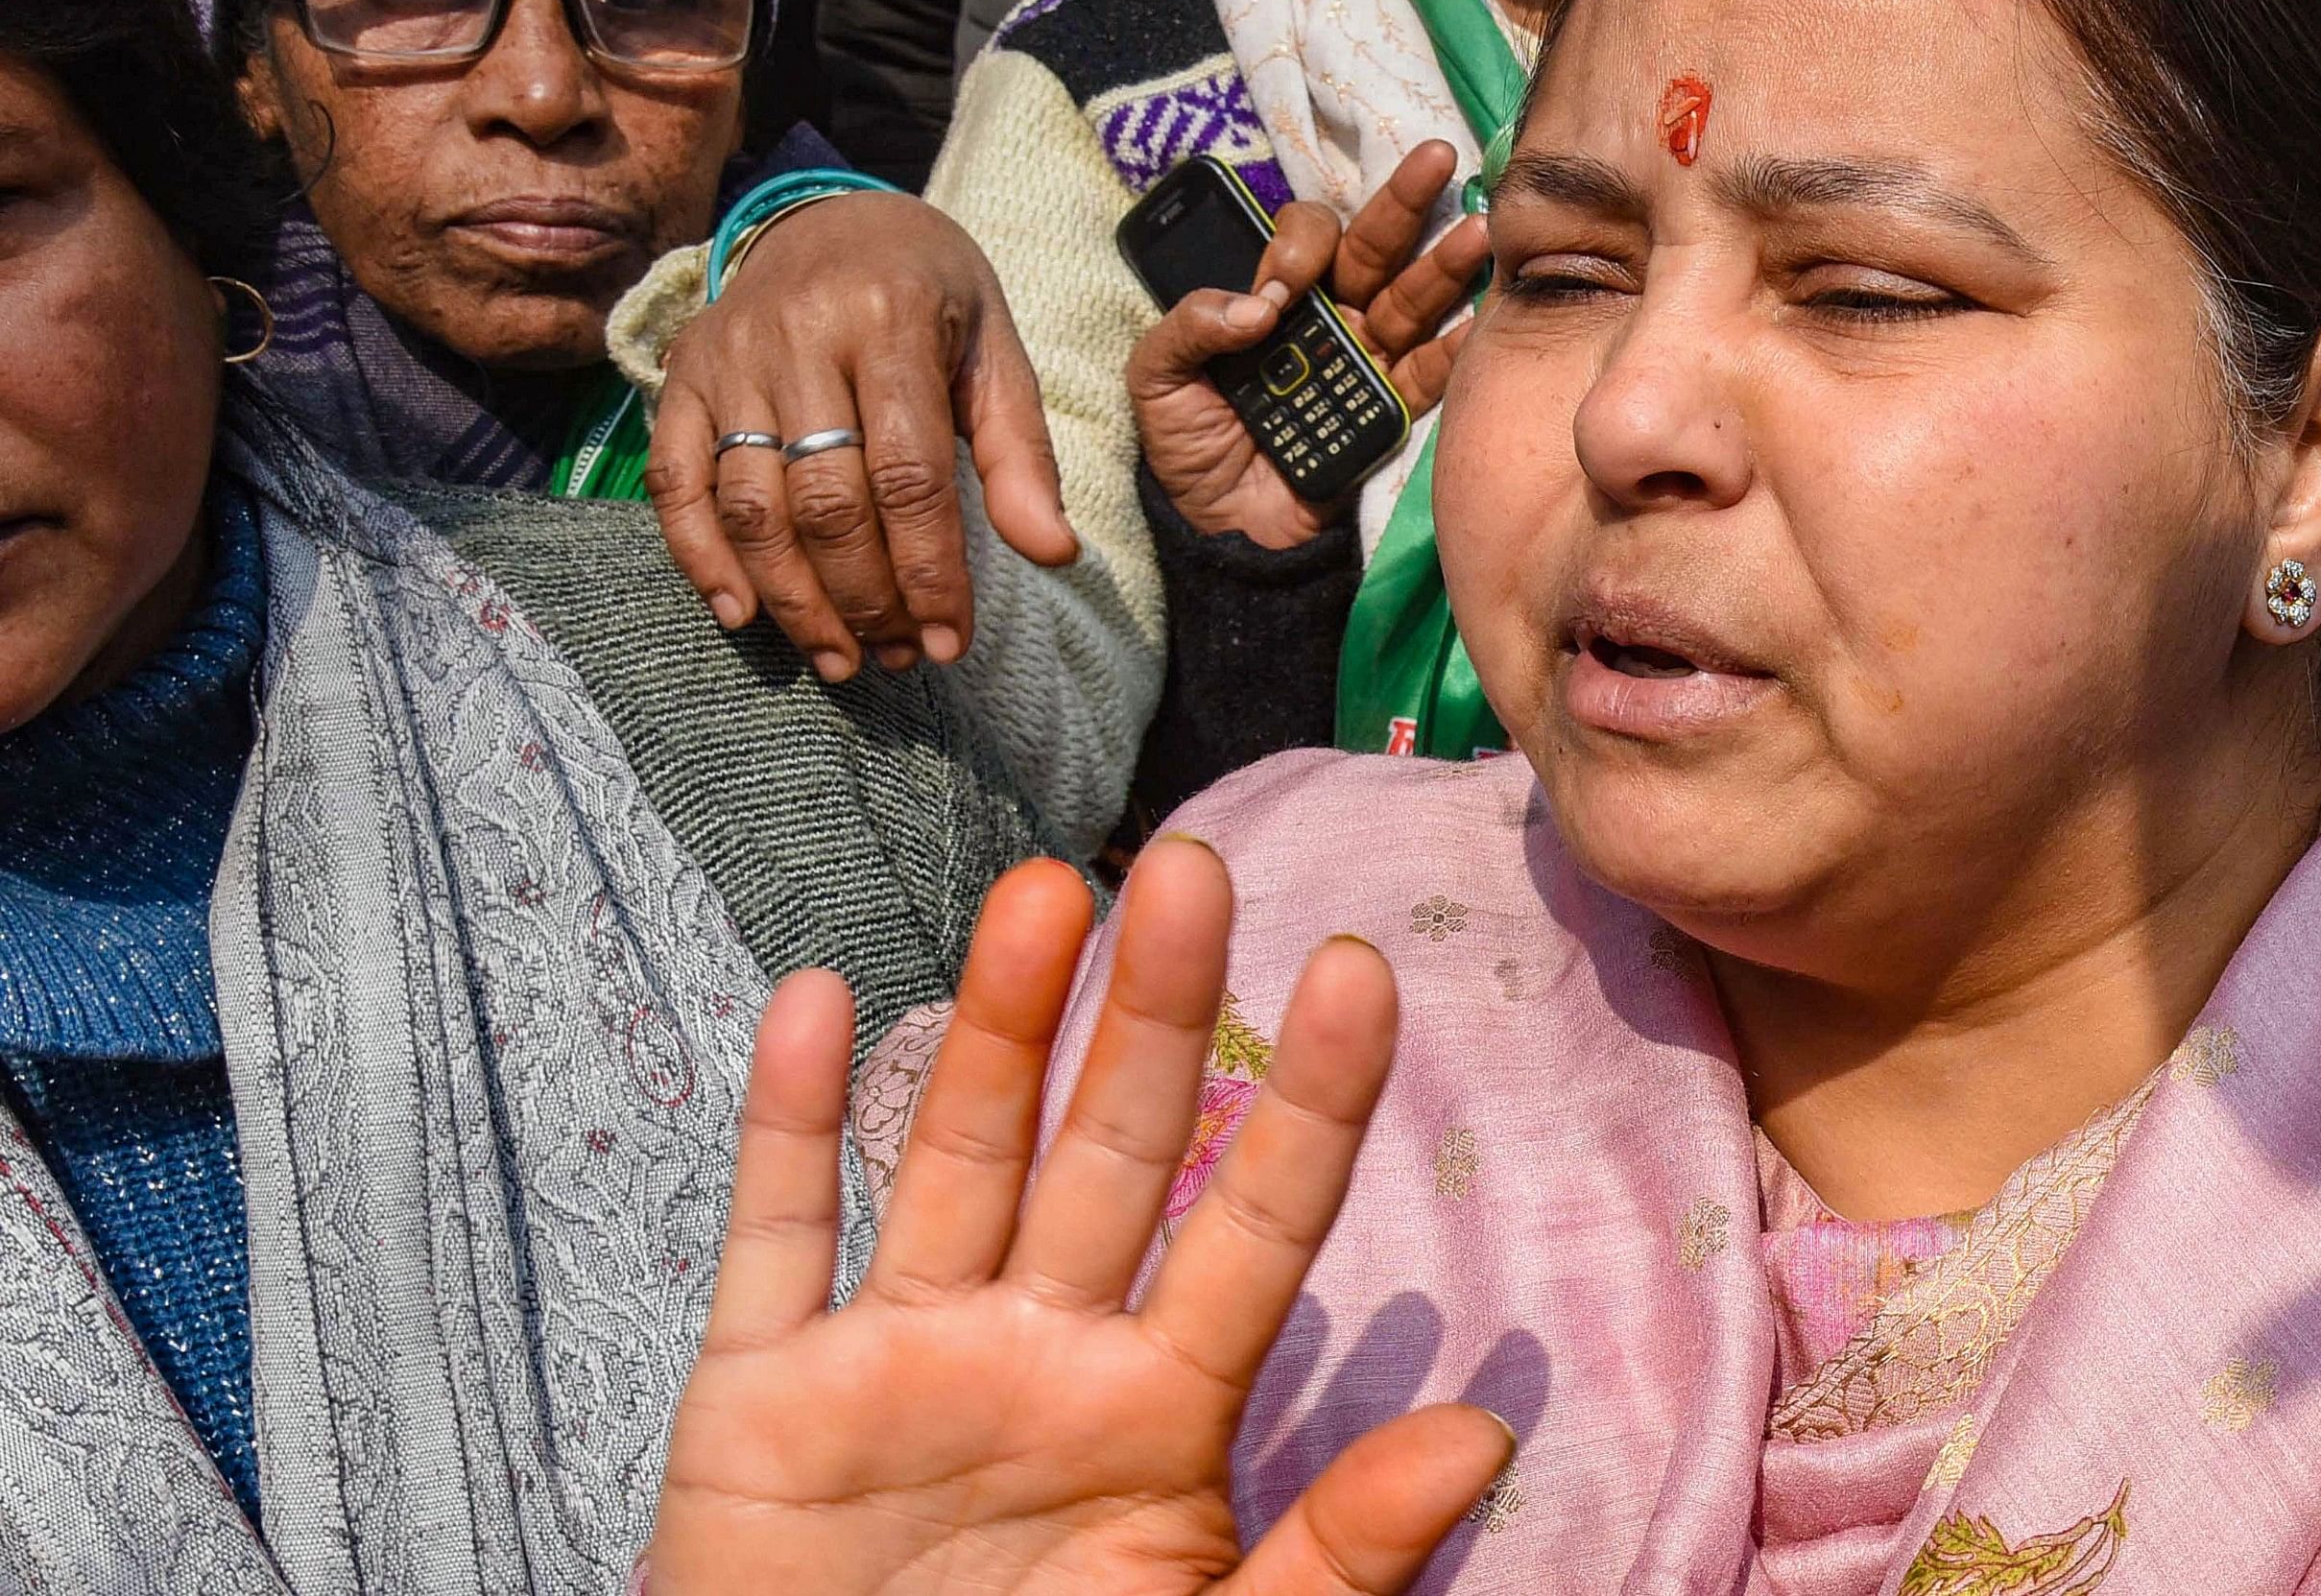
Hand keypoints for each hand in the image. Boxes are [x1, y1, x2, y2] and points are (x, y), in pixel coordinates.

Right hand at [646, 192, 1081, 682]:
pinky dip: (700, 557)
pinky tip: (743, 615)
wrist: (832, 219)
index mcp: (890, 321)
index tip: (949, 641)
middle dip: (864, 598)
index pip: (910, 477)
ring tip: (839, 657)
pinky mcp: (679, 377)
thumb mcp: (995, 352)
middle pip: (825, 502)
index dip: (930, 572)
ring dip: (793, 599)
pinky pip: (675, 482)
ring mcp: (728, 358)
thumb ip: (1021, 455)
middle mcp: (797, 337)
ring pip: (750, 505)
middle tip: (895, 658)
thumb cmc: (931, 296)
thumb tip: (1055, 554)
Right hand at [647, 839, 1511, 1593]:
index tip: (1360, 972)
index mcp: (1161, 1414)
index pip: (1254, 1226)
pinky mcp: (761, 1401)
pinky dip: (792, 1125)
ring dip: (1000, 1025)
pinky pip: (779, 1238)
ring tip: (1048, 892)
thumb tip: (1484, 1429)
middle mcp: (1038, 1356)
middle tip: (1193, 868)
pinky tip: (825, 1002)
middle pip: (1111, 1153)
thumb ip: (1341, 1551)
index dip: (1308, 1103)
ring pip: (959, 1155)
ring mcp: (898, 1363)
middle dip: (1155, 1013)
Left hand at [1129, 144, 1483, 549]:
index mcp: (1273, 300)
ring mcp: (1364, 362)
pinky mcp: (1389, 414)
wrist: (1217, 533)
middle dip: (1402, 203)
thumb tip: (1255, 306)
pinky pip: (1429, 376)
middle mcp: (1328, 318)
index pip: (1303, 241)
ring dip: (1446, 264)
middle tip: (1436, 157)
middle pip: (1371, 250)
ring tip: (1480, 231)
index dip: (1301, 247)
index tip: (1282, 291)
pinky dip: (1458, 349)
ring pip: (1411, 300)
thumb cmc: (1185, 448)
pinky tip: (1483, 318)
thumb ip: (1187, 327)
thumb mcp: (1154, 379)